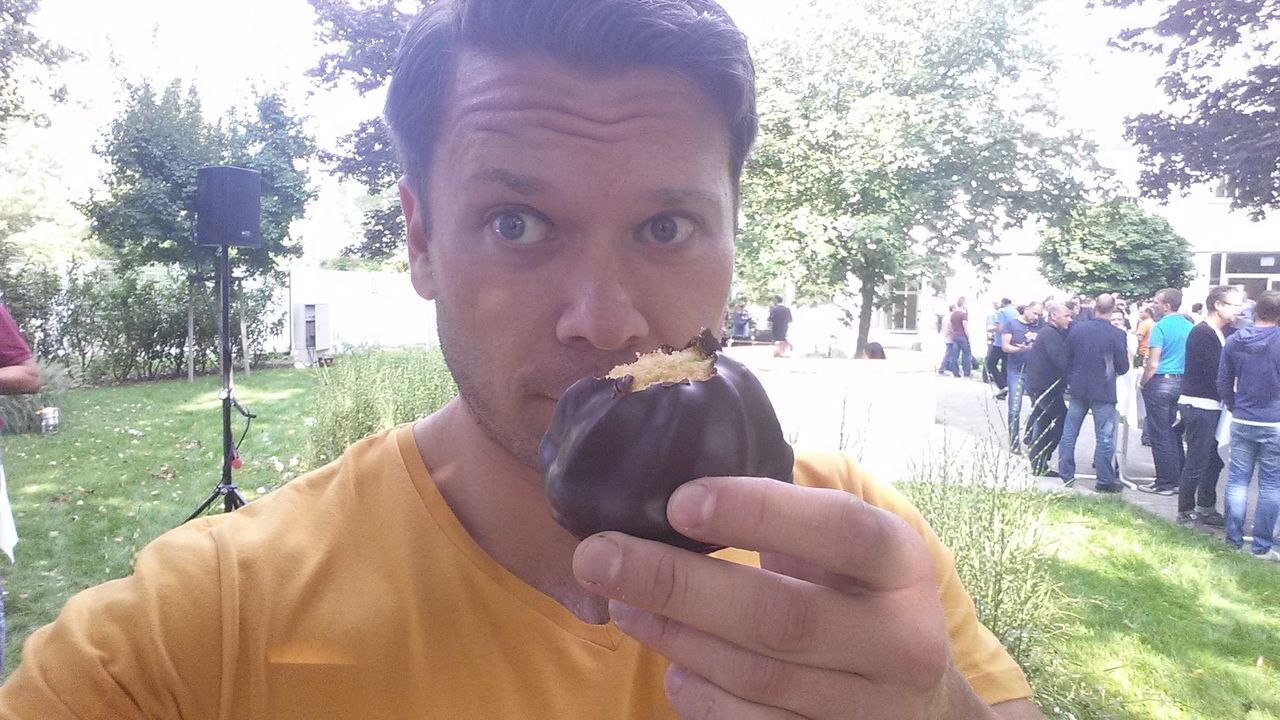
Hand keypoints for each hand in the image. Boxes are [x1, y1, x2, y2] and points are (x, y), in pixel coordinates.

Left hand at [572, 477, 991, 718]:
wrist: (924, 709)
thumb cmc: (859, 604)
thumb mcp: (849, 554)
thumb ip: (788, 520)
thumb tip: (672, 482)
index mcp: (903, 566)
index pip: (838, 530)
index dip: (758, 512)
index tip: (679, 501)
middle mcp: (901, 641)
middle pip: (780, 617)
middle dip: (676, 583)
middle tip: (598, 554)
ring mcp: (873, 709)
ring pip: (755, 676)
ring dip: (673, 636)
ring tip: (619, 599)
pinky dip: (700, 695)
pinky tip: (672, 665)